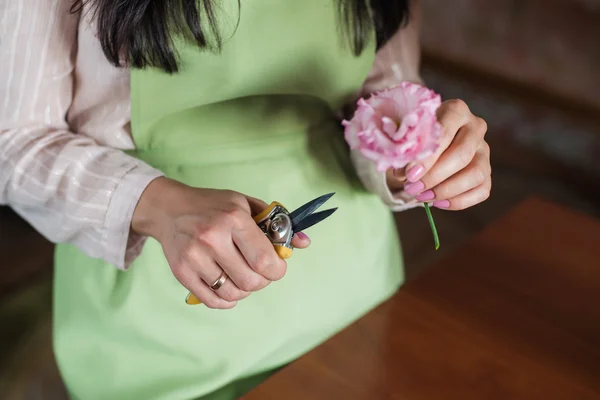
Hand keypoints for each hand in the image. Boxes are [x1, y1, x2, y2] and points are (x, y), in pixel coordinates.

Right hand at [132, 177, 309, 308]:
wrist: (169, 209)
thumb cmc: (214, 206)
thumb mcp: (246, 205)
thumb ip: (277, 223)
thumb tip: (304, 243)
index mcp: (233, 218)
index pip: (264, 260)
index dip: (277, 270)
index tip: (276, 267)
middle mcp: (212, 238)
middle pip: (251, 282)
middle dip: (263, 281)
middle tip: (259, 271)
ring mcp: (194, 257)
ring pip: (233, 294)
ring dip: (245, 290)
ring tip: (242, 275)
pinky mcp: (182, 273)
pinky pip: (214, 300)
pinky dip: (227, 299)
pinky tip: (228, 285)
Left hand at [388, 99, 490, 209]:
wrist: (424, 141)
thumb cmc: (413, 135)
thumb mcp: (405, 135)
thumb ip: (404, 149)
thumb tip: (402, 170)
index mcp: (456, 110)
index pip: (445, 133)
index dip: (427, 157)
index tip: (409, 174)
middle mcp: (475, 127)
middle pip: (462, 154)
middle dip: (435, 176)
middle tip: (412, 188)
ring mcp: (484, 150)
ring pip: (476, 174)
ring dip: (447, 190)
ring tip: (421, 197)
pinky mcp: (487, 171)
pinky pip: (482, 190)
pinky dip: (459, 201)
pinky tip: (437, 203)